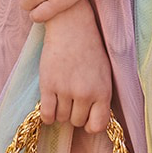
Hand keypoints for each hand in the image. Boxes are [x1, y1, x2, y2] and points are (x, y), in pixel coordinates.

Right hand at [39, 0, 111, 133]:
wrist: (71, 27)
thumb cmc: (89, 49)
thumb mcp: (104, 73)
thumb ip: (100, 97)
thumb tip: (92, 122)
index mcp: (103, 91)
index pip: (97, 125)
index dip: (90, 125)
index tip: (85, 119)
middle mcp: (85, 93)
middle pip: (76, 121)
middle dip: (73, 113)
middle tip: (71, 98)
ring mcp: (66, 90)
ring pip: (61, 118)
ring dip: (60, 111)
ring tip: (61, 94)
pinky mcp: (48, 85)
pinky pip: (46, 114)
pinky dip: (47, 115)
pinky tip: (49, 104)